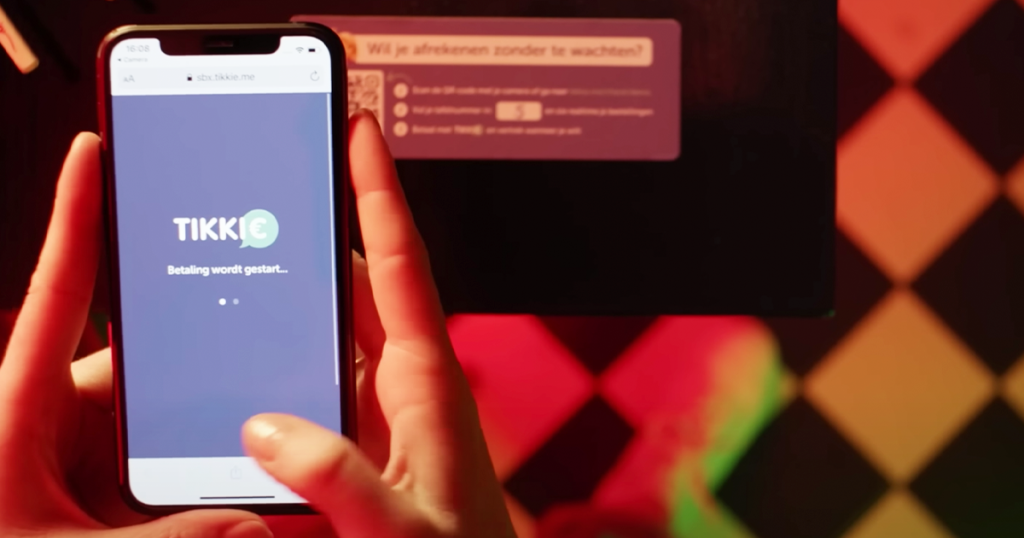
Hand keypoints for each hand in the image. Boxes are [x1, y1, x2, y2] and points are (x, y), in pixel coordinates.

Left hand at [0, 133, 272, 537]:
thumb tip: (252, 525)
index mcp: (19, 409)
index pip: (59, 290)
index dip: (76, 214)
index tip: (93, 151)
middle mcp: (51, 417)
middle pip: (139, 363)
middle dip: (192, 367)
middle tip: (254, 354)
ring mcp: (75, 449)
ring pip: (156, 418)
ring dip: (196, 432)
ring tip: (257, 442)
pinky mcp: (96, 481)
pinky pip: (157, 455)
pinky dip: (193, 464)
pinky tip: (237, 481)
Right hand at [243, 110, 516, 537]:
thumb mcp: (404, 532)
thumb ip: (340, 480)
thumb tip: (266, 428)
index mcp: (429, 382)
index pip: (400, 265)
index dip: (379, 193)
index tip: (361, 130)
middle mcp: (409, 383)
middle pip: (362, 283)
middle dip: (326, 226)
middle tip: (284, 175)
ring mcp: (387, 410)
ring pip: (336, 331)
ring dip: (299, 297)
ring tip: (249, 259)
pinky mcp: (366, 440)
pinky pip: (320, 381)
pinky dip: (286, 363)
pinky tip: (248, 364)